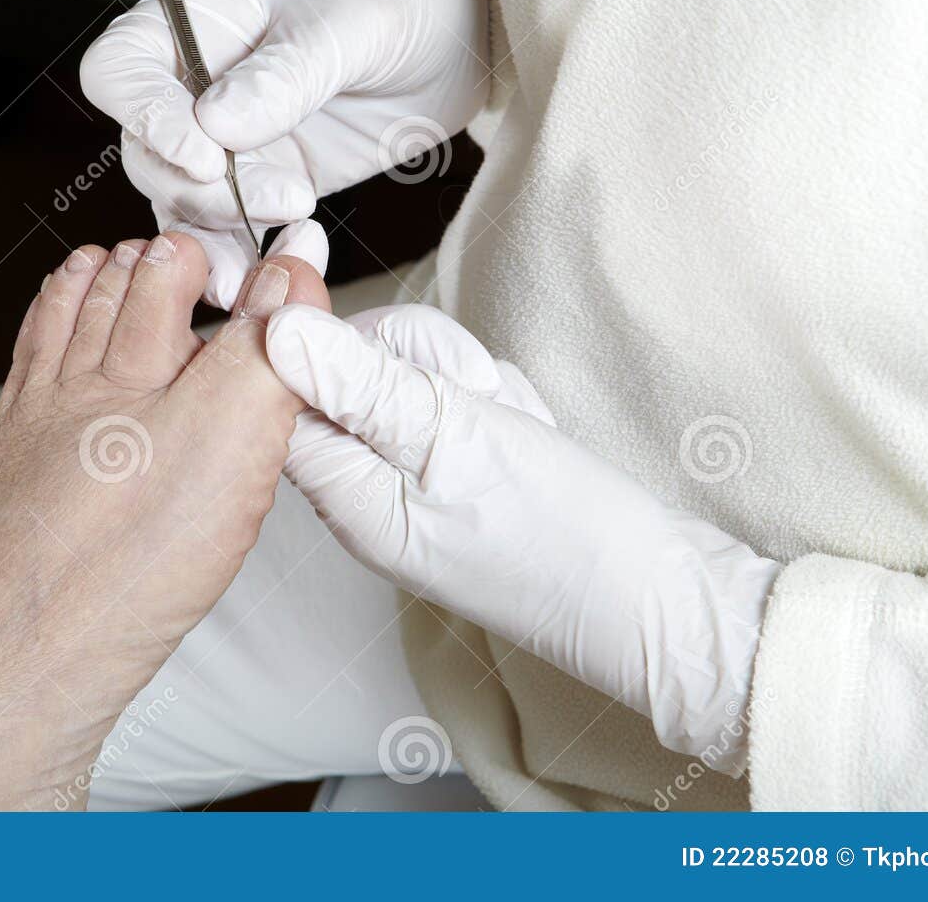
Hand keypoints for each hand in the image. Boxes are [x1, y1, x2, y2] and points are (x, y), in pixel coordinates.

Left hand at [0, 238, 328, 810]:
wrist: (21, 647)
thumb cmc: (127, 560)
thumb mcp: (233, 438)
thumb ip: (270, 347)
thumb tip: (295, 266)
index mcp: (150, 368)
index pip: (201, 281)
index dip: (241, 262)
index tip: (277, 256)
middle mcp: (89, 379)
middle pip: (128, 287)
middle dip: (165, 256)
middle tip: (197, 249)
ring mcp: (42, 413)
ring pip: (71, 316)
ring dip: (100, 277)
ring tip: (117, 259)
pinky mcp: (12, 453)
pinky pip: (29, 362)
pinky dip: (47, 323)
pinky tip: (54, 326)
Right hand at [80, 0, 488, 306]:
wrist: (460, 36)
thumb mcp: (352, 24)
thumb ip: (286, 74)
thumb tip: (216, 126)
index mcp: (199, 18)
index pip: (121, 69)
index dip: (144, 117)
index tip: (206, 155)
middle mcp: (196, 80)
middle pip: (143, 148)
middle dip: (196, 188)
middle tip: (276, 198)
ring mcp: (226, 137)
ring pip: (177, 200)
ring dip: (211, 239)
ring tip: (260, 267)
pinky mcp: (261, 182)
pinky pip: (224, 231)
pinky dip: (237, 260)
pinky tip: (265, 280)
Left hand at [265, 303, 779, 772]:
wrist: (653, 597)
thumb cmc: (554, 529)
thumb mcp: (448, 436)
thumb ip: (357, 382)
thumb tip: (274, 329)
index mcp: (341, 493)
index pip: (287, 386)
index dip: (342, 347)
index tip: (409, 359)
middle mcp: (364, 490)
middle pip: (351, 369)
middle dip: (424, 360)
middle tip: (476, 394)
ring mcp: (413, 481)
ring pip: (414, 374)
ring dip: (470, 382)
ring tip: (511, 423)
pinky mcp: (460, 470)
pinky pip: (460, 402)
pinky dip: (498, 404)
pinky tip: (528, 435)